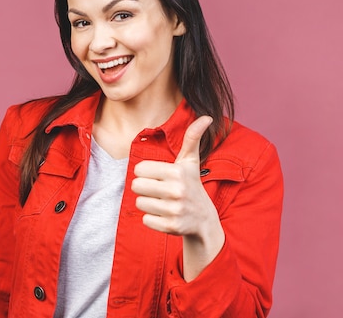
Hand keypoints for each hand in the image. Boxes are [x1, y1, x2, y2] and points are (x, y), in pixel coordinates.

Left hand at [131, 116, 224, 278]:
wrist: (204, 220)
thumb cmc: (191, 185)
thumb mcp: (190, 162)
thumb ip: (192, 138)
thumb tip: (206, 117)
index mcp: (177, 172)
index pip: (139, 169)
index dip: (146, 173)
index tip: (160, 177)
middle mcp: (177, 190)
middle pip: (136, 186)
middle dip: (144, 188)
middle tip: (159, 191)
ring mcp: (174, 210)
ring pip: (139, 203)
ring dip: (148, 204)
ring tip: (163, 203)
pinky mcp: (171, 226)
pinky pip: (145, 220)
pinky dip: (152, 219)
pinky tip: (166, 216)